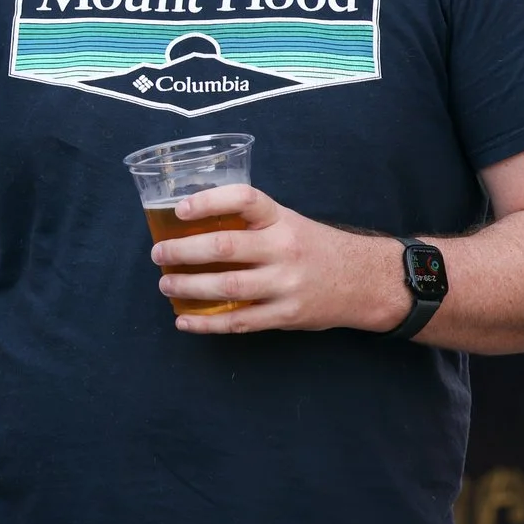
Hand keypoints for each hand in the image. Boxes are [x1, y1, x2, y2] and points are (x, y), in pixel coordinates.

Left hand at [150, 185, 398, 335]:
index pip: (245, 200)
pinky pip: (239, 322)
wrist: (364, 280)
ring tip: (166, 284)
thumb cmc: (316, 248)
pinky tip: (185, 321)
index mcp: (282, 219)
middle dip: (184, 251)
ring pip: (227, 287)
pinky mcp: (286, 315)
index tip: (180, 209)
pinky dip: (207, 323)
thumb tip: (197, 224)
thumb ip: (253, 224)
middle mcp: (284, 248)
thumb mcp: (290, 222)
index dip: (210, 201)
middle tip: (159, 254)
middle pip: (226, 247)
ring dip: (189, 288)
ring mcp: (285, 284)